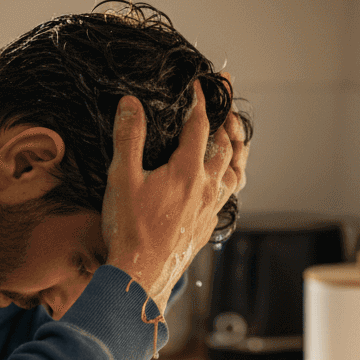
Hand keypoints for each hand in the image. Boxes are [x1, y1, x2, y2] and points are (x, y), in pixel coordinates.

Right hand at [102, 78, 247, 311]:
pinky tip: (223, 179)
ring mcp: (210, 207)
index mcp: (188, 170)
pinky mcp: (207, 224)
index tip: (200, 84)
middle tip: (226, 100)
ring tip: (235, 135)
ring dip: (237, 149)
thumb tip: (131, 103)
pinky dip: (230, 177)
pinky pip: (228, 194)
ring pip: (235, 171)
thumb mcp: (122, 177)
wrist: (141, 275)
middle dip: (227, 118)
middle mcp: (207, 187)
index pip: (201, 125)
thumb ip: (128, 137)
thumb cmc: (130, 229)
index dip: (201, 100)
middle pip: (228, 145)